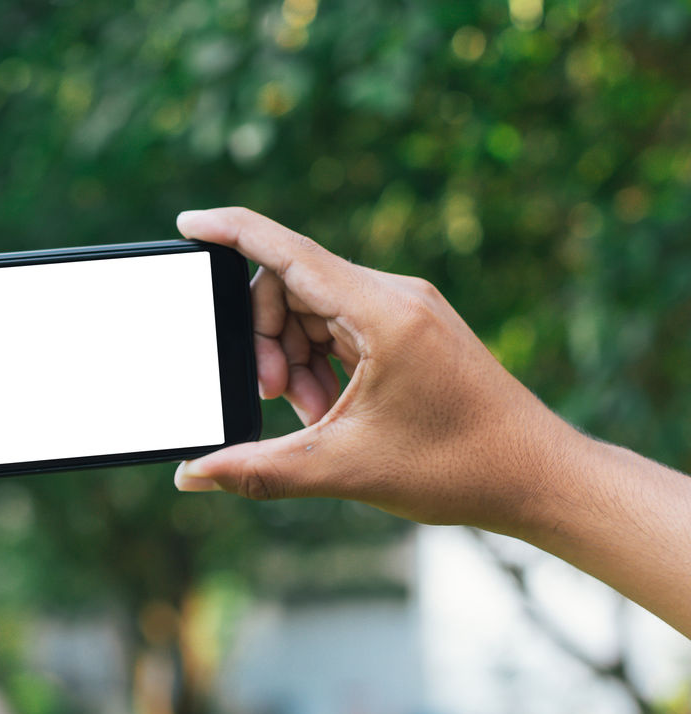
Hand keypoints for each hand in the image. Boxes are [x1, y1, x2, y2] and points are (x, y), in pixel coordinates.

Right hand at [173, 206, 578, 534]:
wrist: (539, 476)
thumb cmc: (458, 467)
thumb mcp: (343, 469)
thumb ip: (257, 470)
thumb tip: (193, 476)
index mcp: (383, 312)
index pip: (288, 251)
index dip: (231, 232)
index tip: (187, 224)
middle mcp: (396, 295)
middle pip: (291, 286)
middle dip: (265, 341)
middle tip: (275, 398)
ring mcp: (406, 309)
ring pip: (313, 309)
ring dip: (295, 360)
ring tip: (313, 417)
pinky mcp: (411, 328)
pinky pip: (341, 326)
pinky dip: (321, 363)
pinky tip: (329, 410)